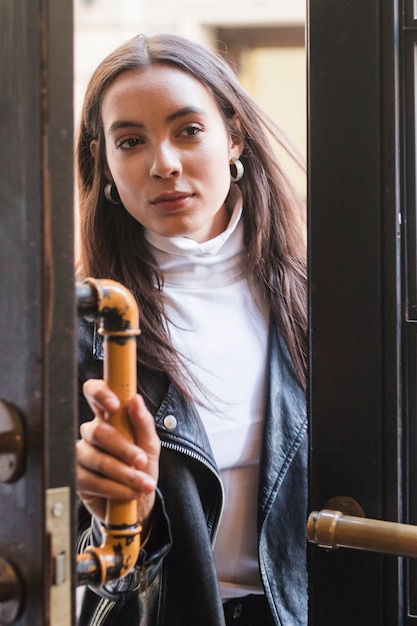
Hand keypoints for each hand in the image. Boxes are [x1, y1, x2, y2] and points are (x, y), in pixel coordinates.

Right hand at [76, 379, 159, 527]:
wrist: (138, 502)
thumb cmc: (142, 466)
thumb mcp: (150, 445)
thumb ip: (143, 422)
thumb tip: (135, 399)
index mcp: (109, 416)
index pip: (94, 392)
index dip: (100, 394)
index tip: (115, 405)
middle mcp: (91, 432)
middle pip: (97, 431)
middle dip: (123, 448)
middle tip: (141, 461)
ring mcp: (81, 454)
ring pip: (97, 458)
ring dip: (124, 474)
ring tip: (144, 484)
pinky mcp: (76, 478)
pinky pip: (92, 481)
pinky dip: (115, 488)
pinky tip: (130, 493)